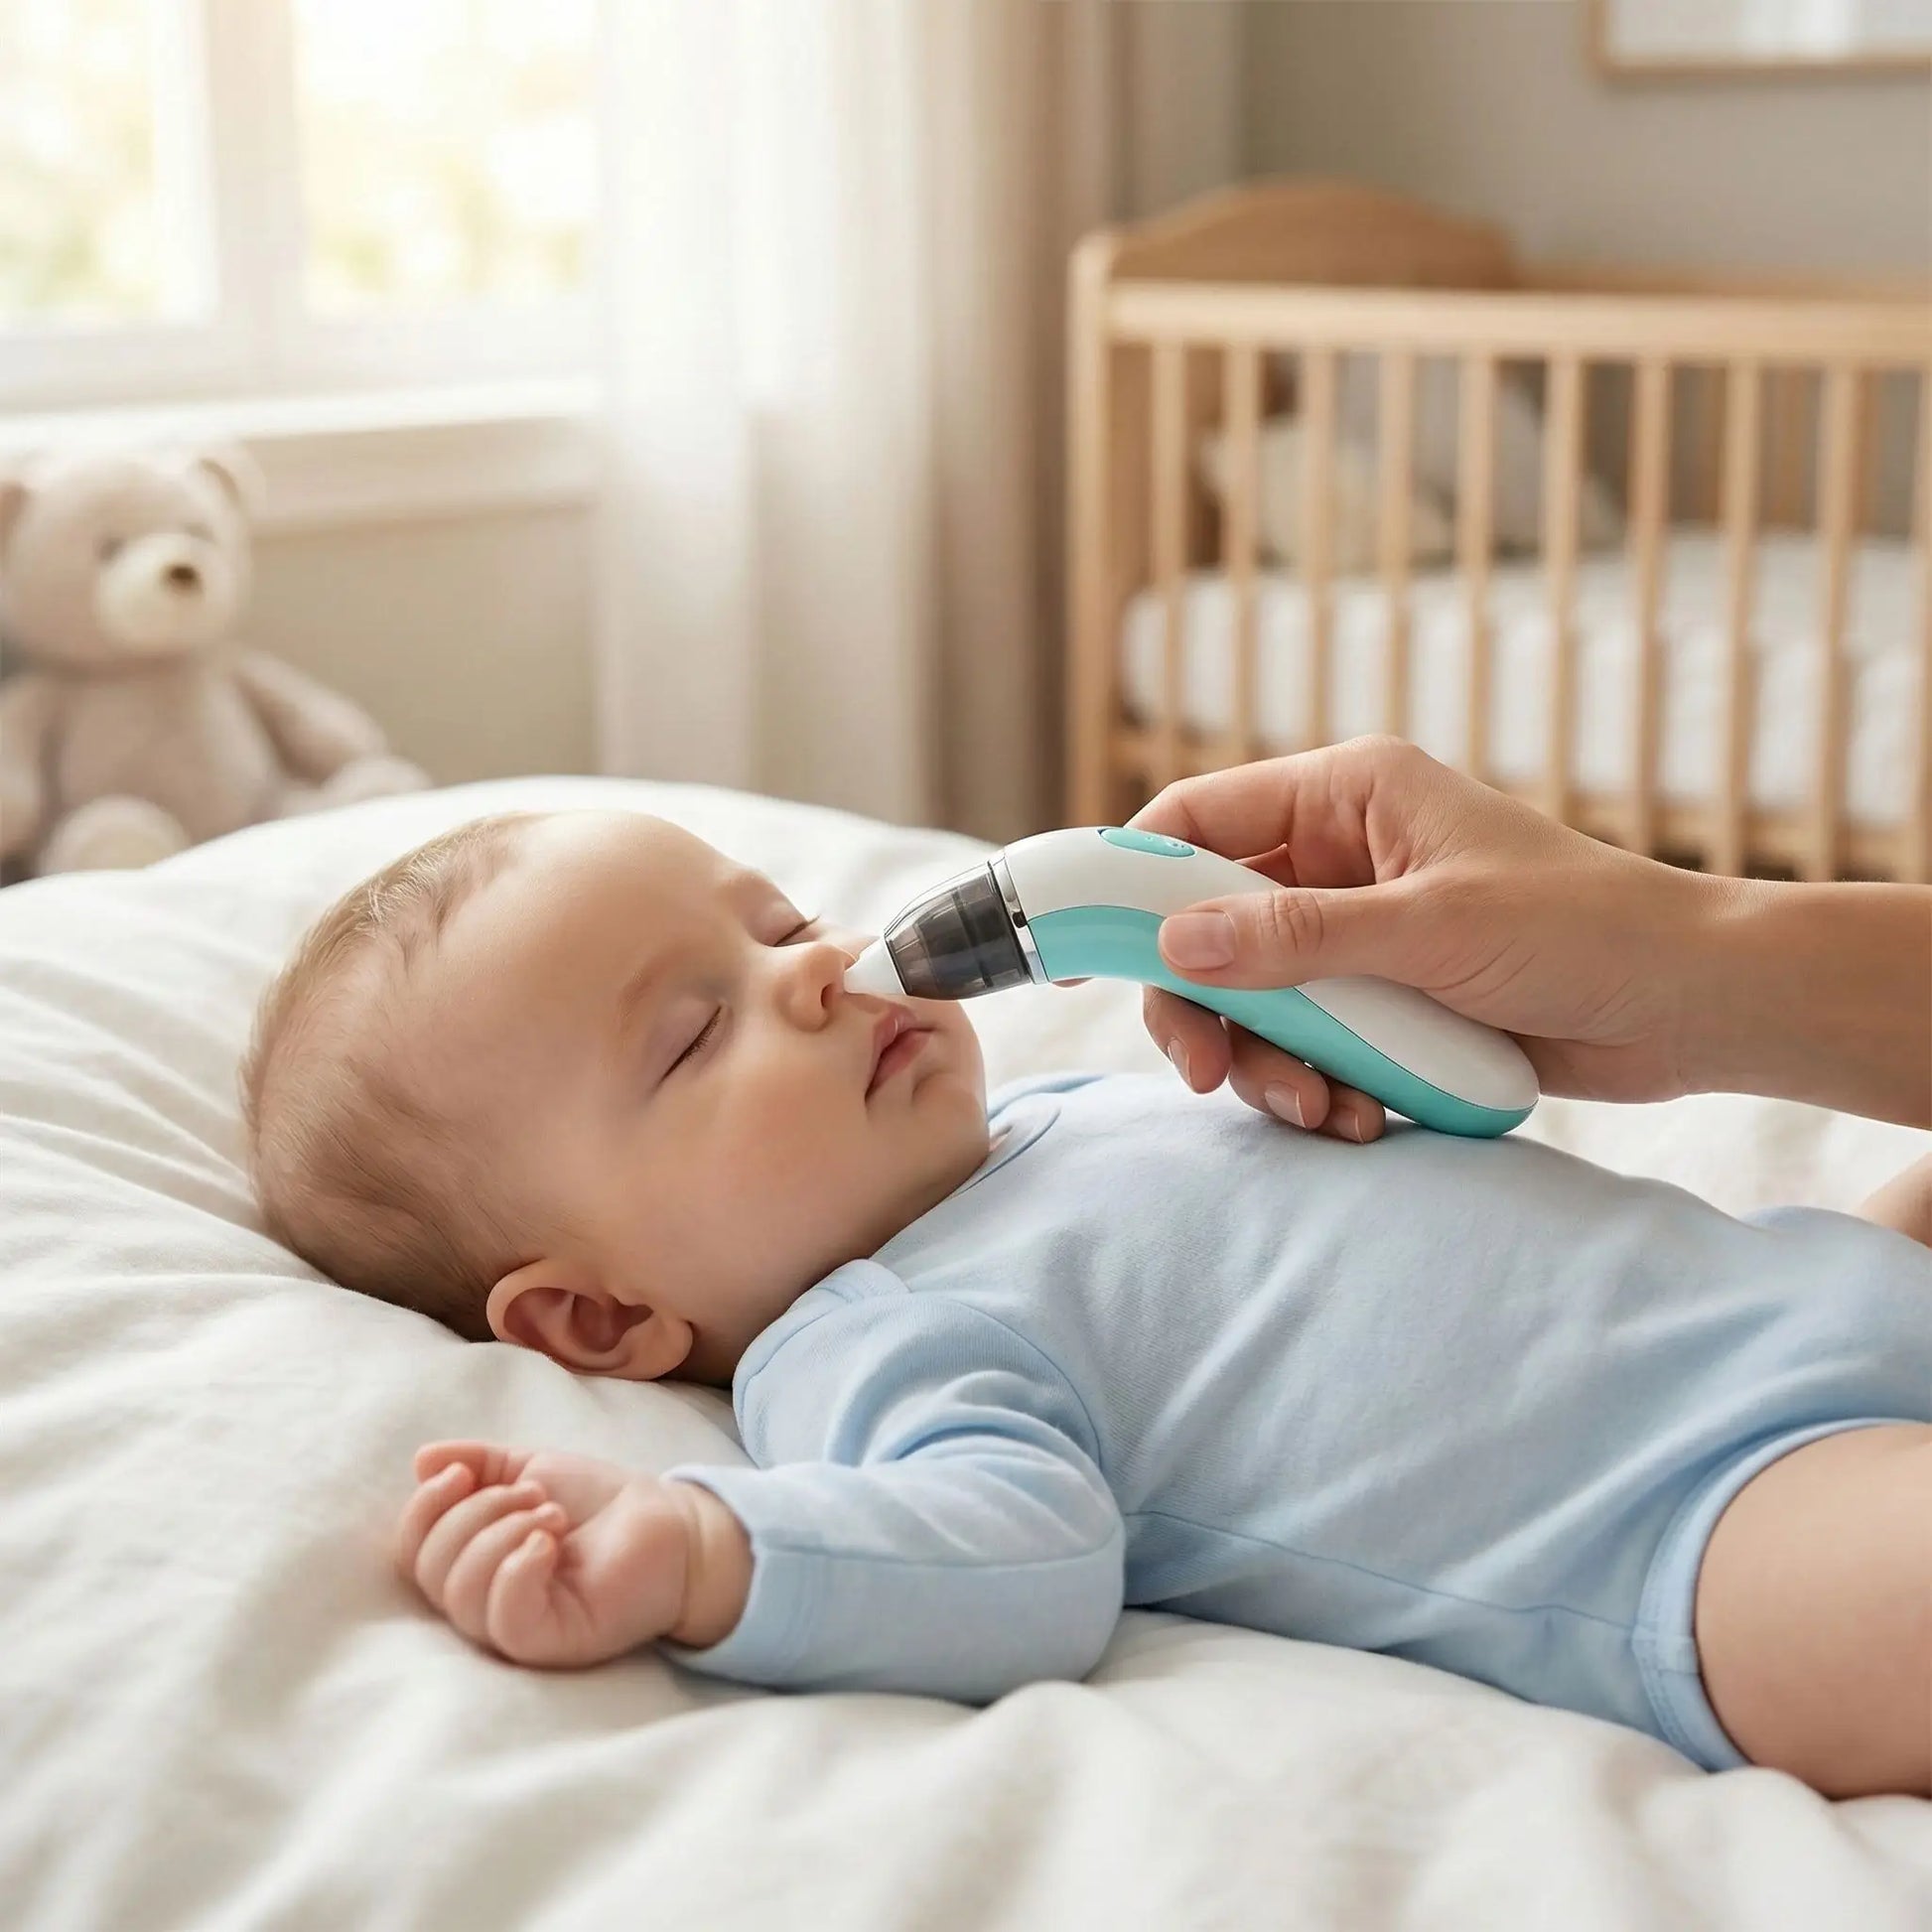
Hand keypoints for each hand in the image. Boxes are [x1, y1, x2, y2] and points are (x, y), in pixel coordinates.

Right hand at [397, 1441, 750, 1666]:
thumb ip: (478, 1463)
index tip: (464, 1472)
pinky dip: (517, 1568)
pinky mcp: (551, 1643)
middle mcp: (486, 1601)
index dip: (424, 1508)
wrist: (671, 1523)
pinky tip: (549, 1542)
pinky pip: (504, 1621)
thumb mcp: (530, 1467)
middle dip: (473, 1514)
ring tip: (551, 1514)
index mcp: (472, 1562)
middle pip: (431, 1571)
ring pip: (461, 1595)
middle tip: (533, 1493)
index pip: (413, 1552)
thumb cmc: (600, 1503)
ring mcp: (516, 1628)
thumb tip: (422, 1460)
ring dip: (500, 1533)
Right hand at [1130, 737, 1721, 1136]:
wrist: (1692, 1009)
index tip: (1084, 951)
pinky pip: (1307, 1046)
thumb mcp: (1431, 929)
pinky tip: (1364, 1118)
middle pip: (1205, 928)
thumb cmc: (1584, 933)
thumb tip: (1172, 941)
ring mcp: (1357, 937)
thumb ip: (1296, 938)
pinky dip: (1318, 1088)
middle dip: (1203, 1007)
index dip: (1127, 879)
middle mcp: (1338, 860)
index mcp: (1345, 798)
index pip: (1194, 819)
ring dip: (1269, 1065)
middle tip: (1206, 1071)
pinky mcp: (1382, 1004)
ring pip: (1251, 1002)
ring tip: (1323, 1111)